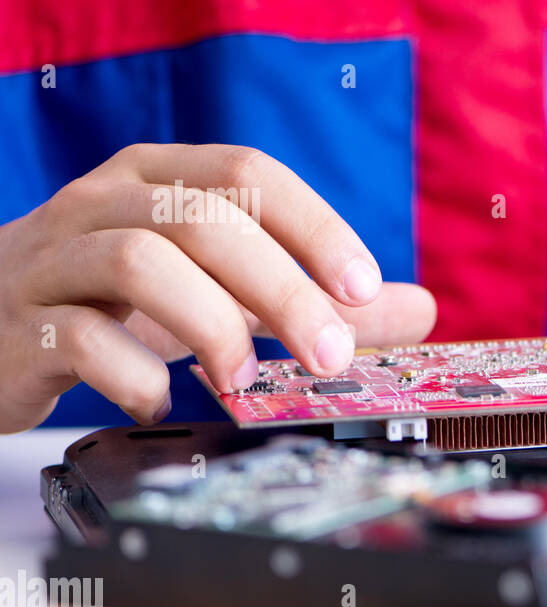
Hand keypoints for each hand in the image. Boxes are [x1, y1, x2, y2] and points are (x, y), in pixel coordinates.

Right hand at [0, 144, 435, 431]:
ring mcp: (53, 259)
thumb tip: (417, 308)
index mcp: (159, 176)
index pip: (248, 174)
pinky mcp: (19, 325)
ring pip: (138, 261)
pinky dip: (135, 378)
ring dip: (211, 327)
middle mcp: (104, 202)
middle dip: (283, 290)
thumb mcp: (220, 287)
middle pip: (204, 218)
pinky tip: (161, 402)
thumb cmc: (118, 302)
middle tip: (328, 356)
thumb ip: (313, 296)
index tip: (363, 289)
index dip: (315, 226)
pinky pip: (77, 339)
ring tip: (240, 381)